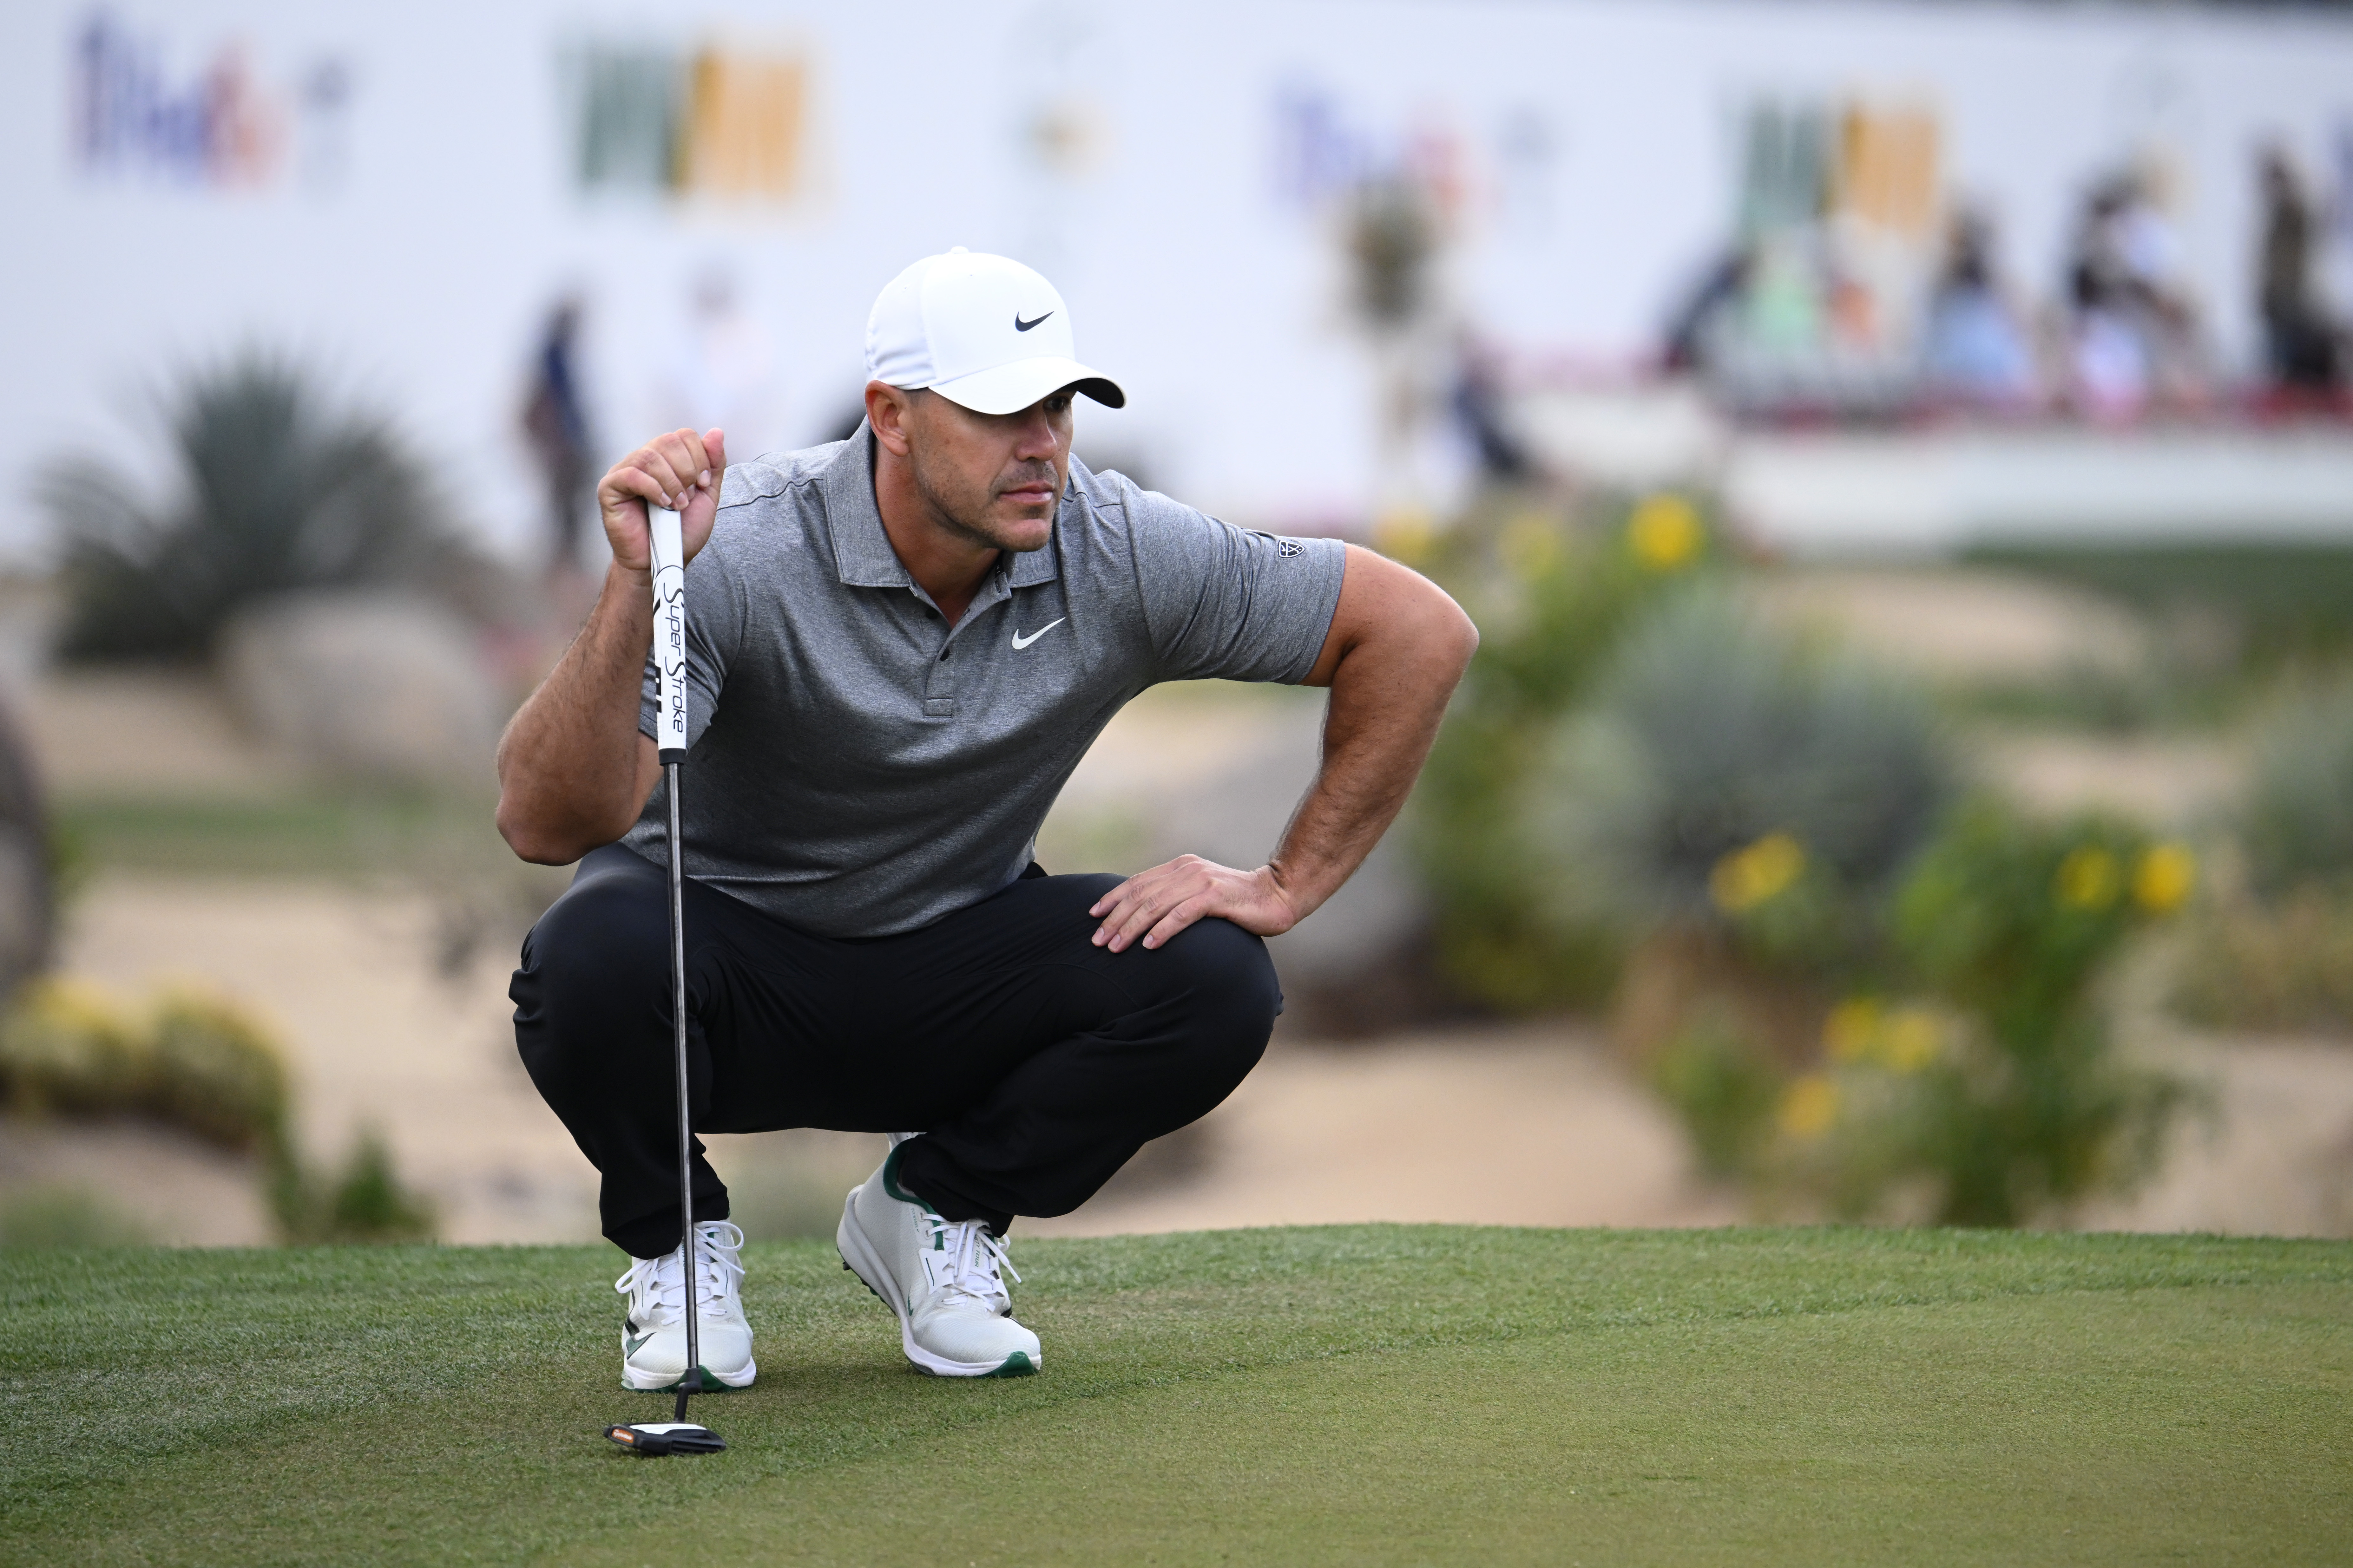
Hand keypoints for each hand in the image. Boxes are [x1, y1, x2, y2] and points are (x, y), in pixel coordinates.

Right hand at [597, 427, 726, 580]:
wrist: (663, 562)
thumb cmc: (681, 533)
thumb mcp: (707, 496)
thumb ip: (713, 465)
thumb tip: (716, 432)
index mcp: (666, 459)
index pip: (684, 435)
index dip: (699, 458)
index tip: (703, 485)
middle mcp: (644, 460)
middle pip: (668, 440)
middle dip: (687, 470)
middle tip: (688, 497)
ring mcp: (624, 471)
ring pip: (650, 456)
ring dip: (671, 482)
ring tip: (676, 506)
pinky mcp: (609, 487)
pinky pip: (631, 474)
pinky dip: (653, 489)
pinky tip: (662, 505)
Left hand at [1088, 854, 1304, 952]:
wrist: (1277, 894)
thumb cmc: (1236, 902)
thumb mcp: (1200, 894)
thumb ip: (1176, 898)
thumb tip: (1144, 916)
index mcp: (1180, 866)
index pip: (1137, 882)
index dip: (1112, 898)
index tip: (1092, 916)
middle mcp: (1187, 870)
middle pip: (1141, 894)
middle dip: (1115, 918)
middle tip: (1097, 941)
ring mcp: (1201, 881)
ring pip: (1156, 904)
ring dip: (1132, 927)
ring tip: (1115, 947)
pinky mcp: (1216, 897)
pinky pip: (1182, 914)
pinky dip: (1163, 930)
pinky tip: (1149, 945)